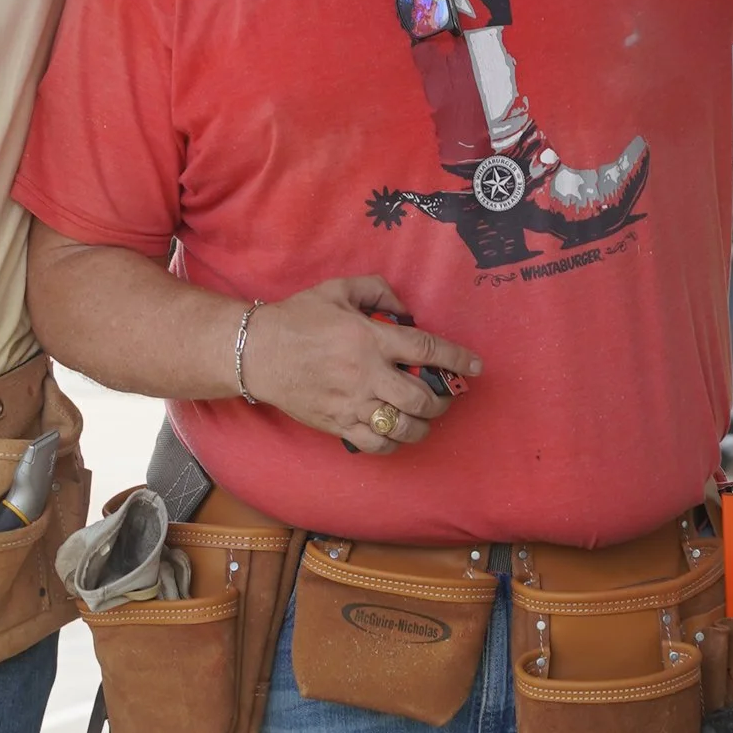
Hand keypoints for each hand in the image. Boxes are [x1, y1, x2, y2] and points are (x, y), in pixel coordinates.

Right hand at [243, 277, 481, 451]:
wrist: (257, 352)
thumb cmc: (298, 318)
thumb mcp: (338, 289)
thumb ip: (378, 291)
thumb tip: (405, 310)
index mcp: (369, 339)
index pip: (426, 350)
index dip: (457, 359)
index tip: (476, 367)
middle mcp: (366, 374)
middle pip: (421, 398)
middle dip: (442, 400)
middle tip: (444, 396)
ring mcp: (352, 404)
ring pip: (402, 427)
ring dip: (423, 426)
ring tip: (425, 419)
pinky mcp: (337, 424)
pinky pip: (376, 443)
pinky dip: (394, 442)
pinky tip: (397, 433)